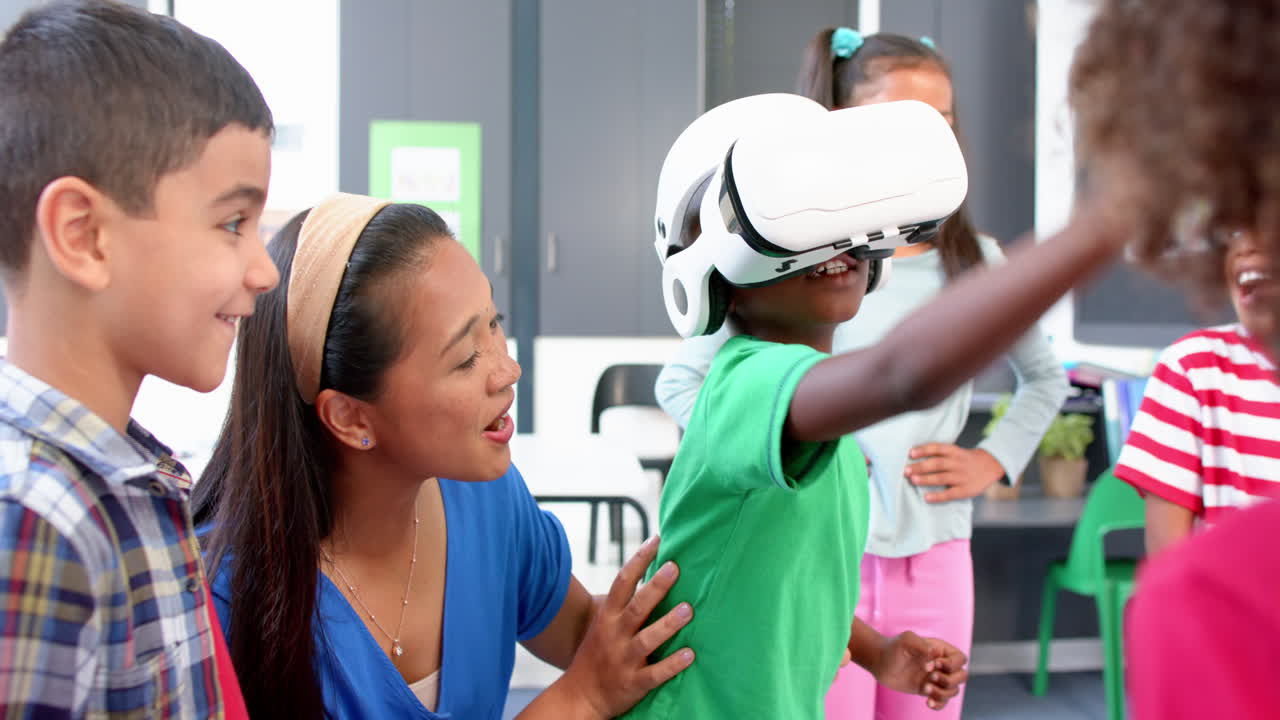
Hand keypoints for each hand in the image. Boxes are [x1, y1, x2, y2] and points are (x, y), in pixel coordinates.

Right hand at [558, 536, 694, 717]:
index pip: (622, 582)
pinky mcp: (634, 683)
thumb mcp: (603, 625)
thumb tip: (654, 576)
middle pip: (636, 607)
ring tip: (688, 609)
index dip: (638, 560)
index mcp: (607, 617)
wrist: (580, 697)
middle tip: (675, 567)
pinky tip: (690, 655)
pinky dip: (672, 665)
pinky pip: (655, 673)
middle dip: (655, 587)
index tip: (656, 540)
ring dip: (668, 624)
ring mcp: (624, 660)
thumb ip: (624, 605)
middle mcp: (614, 635)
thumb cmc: (597, 654)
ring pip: (647, 639)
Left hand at [870, 631, 968, 710]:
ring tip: (924, 689)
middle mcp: (942, 665)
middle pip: (962, 676)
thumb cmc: (894, 647)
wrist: (880, 662)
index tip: (929, 665)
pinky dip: (939, 704)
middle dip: (948, 680)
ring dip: (942, 693)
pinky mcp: (928, 690)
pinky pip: (943, 701)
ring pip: (954, 690)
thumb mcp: (906, 640)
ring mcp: (936, 678)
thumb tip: (934, 654)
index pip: (960, 659)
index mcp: (941, 650)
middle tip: (929, 678)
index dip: (950, 665)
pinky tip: (928, 703)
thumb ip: (921, 644)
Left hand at [905, 444, 1004, 502]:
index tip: (910, 453)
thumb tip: (914, 455)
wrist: (991, 466)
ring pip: (942, 478)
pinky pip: (950, 494)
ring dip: (926, 479)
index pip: (937, 448)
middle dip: (920, 467)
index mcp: (955, 451)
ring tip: (913, 480)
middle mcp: (958, 463)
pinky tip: (926, 498)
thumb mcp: (956, 451)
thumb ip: (940, 453)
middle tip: (906, 470)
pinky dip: (938, 496)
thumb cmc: (966, 459)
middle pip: (937, 464)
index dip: (924, 450)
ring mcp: (962, 477)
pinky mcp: (965, 490)